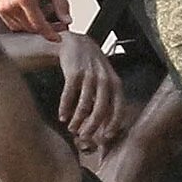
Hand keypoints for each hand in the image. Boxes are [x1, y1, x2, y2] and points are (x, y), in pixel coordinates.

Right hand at [0, 0, 73, 38]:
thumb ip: (61, 3)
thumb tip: (67, 20)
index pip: (39, 26)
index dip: (51, 34)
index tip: (58, 38)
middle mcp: (10, 5)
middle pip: (30, 28)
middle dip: (46, 28)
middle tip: (58, 24)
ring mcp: (2, 7)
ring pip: (20, 27)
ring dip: (34, 26)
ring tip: (46, 15)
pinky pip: (11, 22)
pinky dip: (23, 22)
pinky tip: (33, 12)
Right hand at [53, 32, 129, 155]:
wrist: (75, 43)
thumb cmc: (91, 67)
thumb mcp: (105, 81)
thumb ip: (107, 100)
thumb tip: (107, 127)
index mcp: (115, 83)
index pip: (119, 108)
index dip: (113, 125)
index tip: (105, 138)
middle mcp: (105, 79)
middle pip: (101, 109)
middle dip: (92, 127)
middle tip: (84, 137)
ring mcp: (89, 76)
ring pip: (84, 105)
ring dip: (77, 120)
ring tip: (72, 128)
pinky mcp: (74, 73)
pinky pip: (69, 95)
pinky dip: (65, 108)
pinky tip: (62, 116)